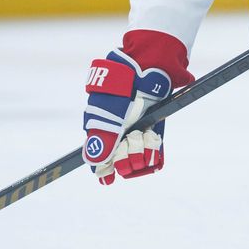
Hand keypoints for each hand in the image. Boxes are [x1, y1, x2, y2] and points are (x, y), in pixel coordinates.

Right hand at [82, 50, 170, 184]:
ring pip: (138, 155)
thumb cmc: (122, 91)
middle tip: (130, 141)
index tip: (108, 179)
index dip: (104, 170)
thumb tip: (94, 165)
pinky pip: (154, 147)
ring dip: (141, 149)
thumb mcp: (109, 116)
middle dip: (126, 156)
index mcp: (101, 128)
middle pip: (120, 159)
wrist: (148, 69)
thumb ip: (102, 140)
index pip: (100, 157)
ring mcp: (135, 129)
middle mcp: (118, 131)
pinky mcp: (152, 125)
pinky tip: (154, 145)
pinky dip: (154, 149)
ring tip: (143, 135)